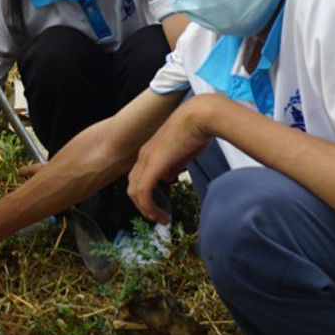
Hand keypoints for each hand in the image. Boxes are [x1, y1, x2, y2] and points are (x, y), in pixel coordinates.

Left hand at [126, 102, 215, 223]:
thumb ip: (174, 164)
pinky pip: (144, 192)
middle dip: (143, 205)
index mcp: (150, 150)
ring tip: (160, 219)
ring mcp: (147, 159)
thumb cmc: (197, 129)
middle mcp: (144, 155)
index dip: (146, 194)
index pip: (140, 177)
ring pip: (135, 192)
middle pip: (133, 186)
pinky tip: (160, 215)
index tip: (158, 207)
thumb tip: (170, 175)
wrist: (200, 116)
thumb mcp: (183, 152)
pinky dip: (149, 207)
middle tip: (157, 216)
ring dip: (146, 209)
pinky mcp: (153, 165)